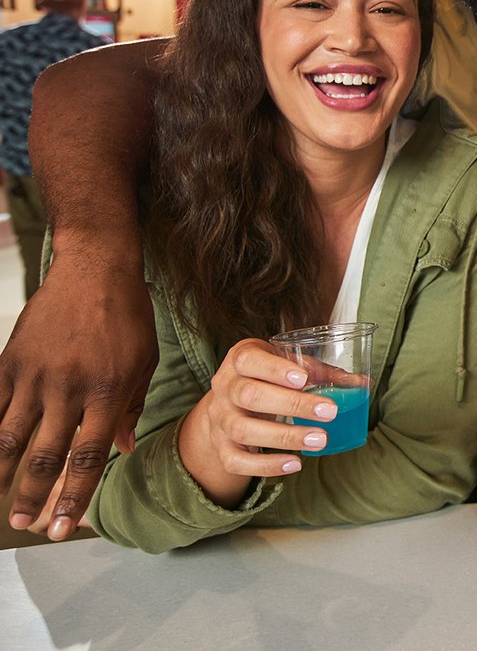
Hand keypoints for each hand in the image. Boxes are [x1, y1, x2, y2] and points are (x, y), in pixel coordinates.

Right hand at [0, 256, 156, 539]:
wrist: (94, 270)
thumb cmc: (128, 317)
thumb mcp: (143, 362)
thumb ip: (130, 407)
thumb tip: (120, 449)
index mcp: (107, 392)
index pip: (88, 456)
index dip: (74, 495)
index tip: (65, 527)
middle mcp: (69, 388)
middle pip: (46, 454)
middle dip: (34, 495)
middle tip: (27, 524)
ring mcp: (35, 375)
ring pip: (10, 436)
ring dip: (2, 474)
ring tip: (0, 502)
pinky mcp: (11, 361)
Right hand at [177, 339, 341, 507]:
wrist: (227, 402)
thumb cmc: (265, 377)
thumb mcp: (286, 365)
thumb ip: (321, 373)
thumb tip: (363, 384)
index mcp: (240, 359)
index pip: (249, 360)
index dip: (275, 369)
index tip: (304, 379)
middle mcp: (225, 387)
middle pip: (250, 395)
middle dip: (292, 404)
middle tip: (330, 412)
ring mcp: (219, 419)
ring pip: (243, 429)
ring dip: (284, 437)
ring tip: (320, 440)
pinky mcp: (220, 446)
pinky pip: (236, 461)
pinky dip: (265, 466)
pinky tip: (295, 464)